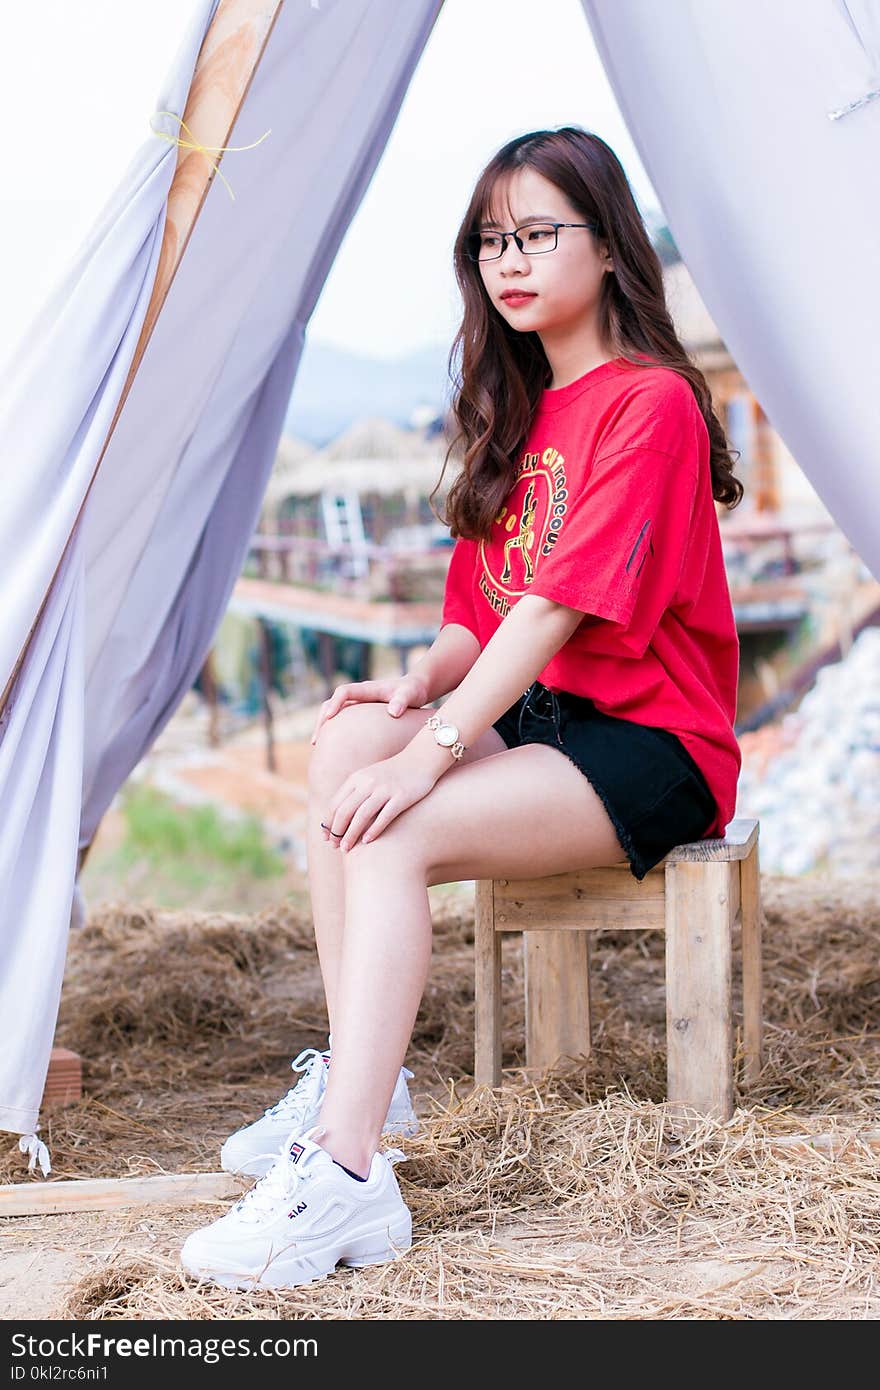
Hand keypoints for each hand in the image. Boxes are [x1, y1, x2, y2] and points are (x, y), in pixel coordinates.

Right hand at [311, 673, 429, 744]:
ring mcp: (358, 703)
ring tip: (317, 745)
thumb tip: (393, 712)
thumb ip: (402, 701)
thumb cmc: (413, 691)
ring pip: (333, 711)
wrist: (415, 689)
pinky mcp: (360, 712)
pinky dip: (333, 729)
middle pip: (332, 702)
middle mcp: (359, 694)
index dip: (335, 703)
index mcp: (368, 689)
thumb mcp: (410, 694)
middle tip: (316, 740)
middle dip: (322, 719)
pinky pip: (342, 719)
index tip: (329, 717)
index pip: (344, 692)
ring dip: (324, 725)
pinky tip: (331, 746)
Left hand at [321, 749, 439, 850]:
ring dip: (351, 834)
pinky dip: (373, 830)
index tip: (326, 837)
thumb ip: (356, 792)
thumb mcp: (370, 777)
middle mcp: (368, 783)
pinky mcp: (401, 797)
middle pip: (345, 810)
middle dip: (336, 831)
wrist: (421, 758)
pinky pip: (384, 816)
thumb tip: (341, 816)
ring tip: (346, 849)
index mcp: (357, 778)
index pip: (335, 803)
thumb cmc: (394, 772)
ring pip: (361, 815)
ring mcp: (385, 789)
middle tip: (334, 846)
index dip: (328, 822)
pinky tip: (367, 842)